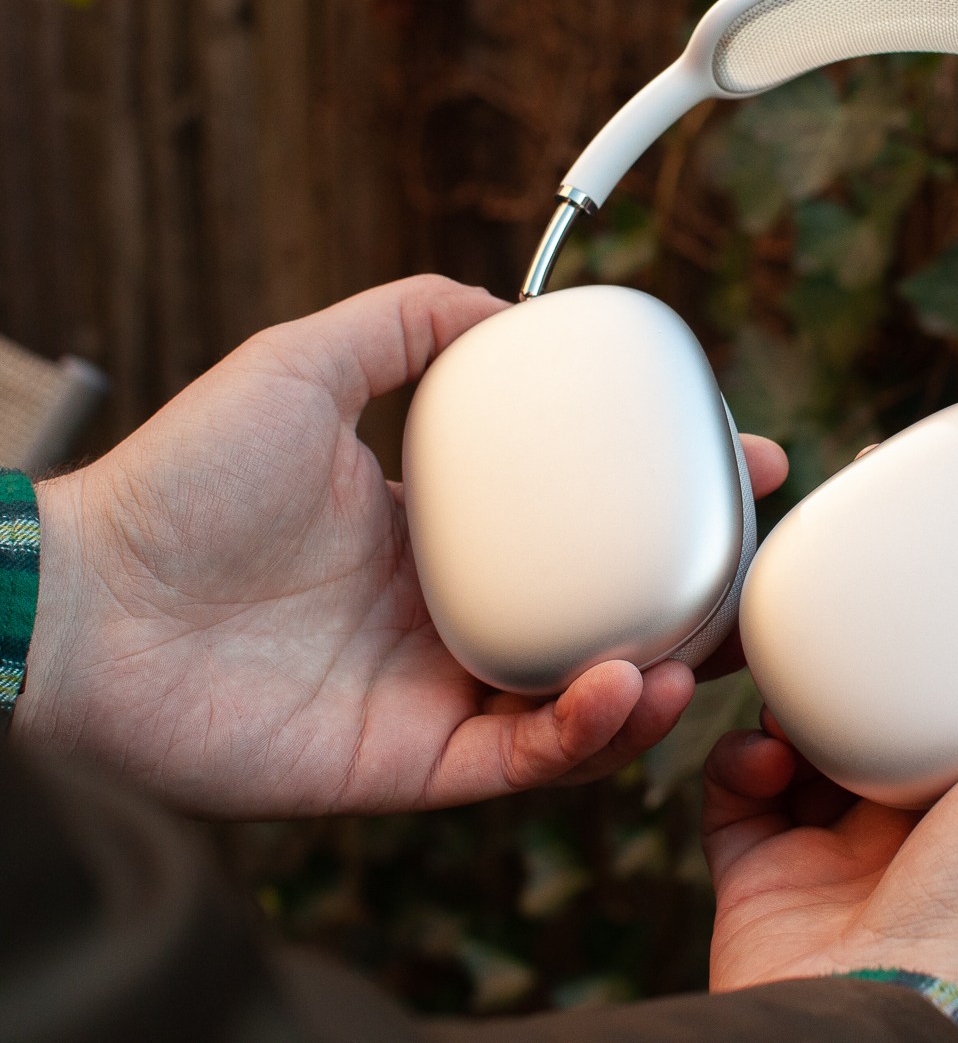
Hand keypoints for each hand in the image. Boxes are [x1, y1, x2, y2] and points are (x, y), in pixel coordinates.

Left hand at [18, 276, 788, 818]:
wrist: (87, 601)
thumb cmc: (182, 478)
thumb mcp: (306, 361)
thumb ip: (404, 319)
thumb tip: (509, 306)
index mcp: (435, 529)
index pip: (576, 518)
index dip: (661, 494)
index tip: (739, 459)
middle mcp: (446, 611)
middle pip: (596, 613)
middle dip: (689, 597)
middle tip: (754, 567)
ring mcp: (432, 692)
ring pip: (576, 700)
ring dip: (655, 680)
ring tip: (701, 648)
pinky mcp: (408, 765)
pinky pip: (521, 760)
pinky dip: (583, 734)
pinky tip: (623, 689)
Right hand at [703, 657, 957, 1042]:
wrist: (889, 1010)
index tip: (936, 623)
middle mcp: (934, 846)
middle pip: (889, 727)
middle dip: (863, 679)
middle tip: (849, 648)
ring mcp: (846, 866)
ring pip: (807, 750)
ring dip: (792, 708)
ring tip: (794, 700)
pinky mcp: (770, 879)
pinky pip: (737, 796)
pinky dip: (739, 760)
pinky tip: (763, 754)